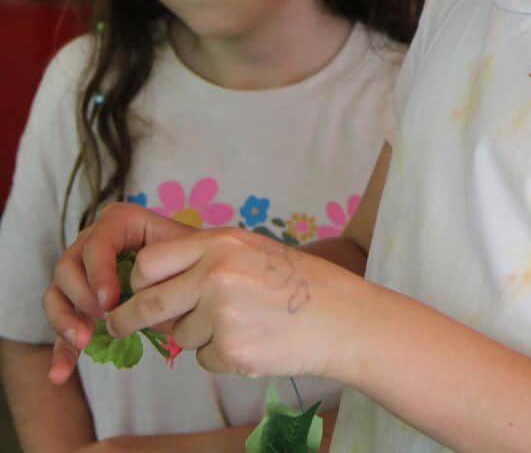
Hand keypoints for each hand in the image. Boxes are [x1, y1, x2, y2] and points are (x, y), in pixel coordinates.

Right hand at [44, 201, 195, 383]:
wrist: (196, 272)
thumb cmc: (193, 257)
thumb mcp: (187, 253)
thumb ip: (168, 267)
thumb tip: (147, 300)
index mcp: (121, 223)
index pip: (97, 241)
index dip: (99, 271)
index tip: (110, 301)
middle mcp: (94, 242)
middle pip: (68, 265)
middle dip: (82, 296)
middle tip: (104, 318)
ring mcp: (83, 272)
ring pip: (57, 291)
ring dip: (65, 319)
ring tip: (85, 341)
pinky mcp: (79, 302)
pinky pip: (62, 323)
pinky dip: (60, 349)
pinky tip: (60, 373)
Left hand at [107, 227, 357, 379]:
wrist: (341, 316)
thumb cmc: (298, 282)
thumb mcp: (252, 251)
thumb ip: (207, 262)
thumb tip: (156, 288)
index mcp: (221, 242)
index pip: (150, 262)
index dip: (137, 281)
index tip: (131, 294)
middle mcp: (216, 273)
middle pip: (148, 302)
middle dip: (128, 320)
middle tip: (119, 327)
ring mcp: (222, 313)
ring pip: (179, 334)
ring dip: (198, 336)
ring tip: (243, 323)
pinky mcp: (230, 349)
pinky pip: (203, 358)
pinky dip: (221, 355)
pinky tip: (254, 340)